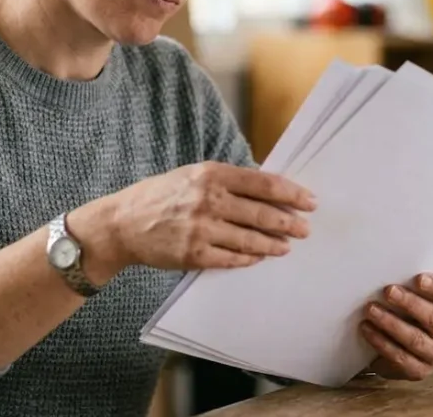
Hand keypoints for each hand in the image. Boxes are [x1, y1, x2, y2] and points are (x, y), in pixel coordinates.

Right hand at [72, 162, 314, 274]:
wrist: (122, 223)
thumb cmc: (161, 195)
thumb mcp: (192, 175)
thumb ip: (226, 181)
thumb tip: (266, 190)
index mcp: (211, 174)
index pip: (262, 184)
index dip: (291, 194)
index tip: (309, 202)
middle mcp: (208, 200)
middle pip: (261, 214)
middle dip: (289, 223)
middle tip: (305, 230)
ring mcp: (200, 229)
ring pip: (249, 240)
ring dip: (273, 245)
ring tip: (286, 247)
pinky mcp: (193, 254)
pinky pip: (230, 259)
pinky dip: (247, 259)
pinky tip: (258, 258)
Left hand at [359, 273, 432, 380]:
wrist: (403, 345)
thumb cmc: (409, 310)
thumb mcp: (416, 295)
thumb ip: (411, 284)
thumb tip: (389, 269)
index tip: (418, 278)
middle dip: (410, 303)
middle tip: (388, 291)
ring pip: (416, 339)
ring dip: (391, 323)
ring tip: (371, 310)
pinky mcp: (420, 371)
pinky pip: (401, 358)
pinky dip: (382, 343)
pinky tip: (367, 329)